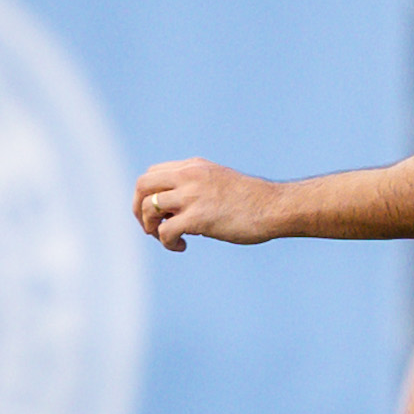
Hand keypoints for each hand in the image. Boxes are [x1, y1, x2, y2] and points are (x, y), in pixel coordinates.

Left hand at [134, 159, 279, 251]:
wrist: (274, 207)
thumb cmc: (252, 201)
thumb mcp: (219, 183)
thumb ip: (197, 189)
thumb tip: (176, 214)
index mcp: (193, 166)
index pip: (153, 173)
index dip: (147, 194)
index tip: (158, 213)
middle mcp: (188, 176)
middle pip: (142, 185)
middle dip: (138, 209)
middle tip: (149, 228)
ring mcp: (192, 196)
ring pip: (148, 208)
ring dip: (150, 228)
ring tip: (168, 239)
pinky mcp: (197, 218)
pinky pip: (164, 231)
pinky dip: (167, 243)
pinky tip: (182, 247)